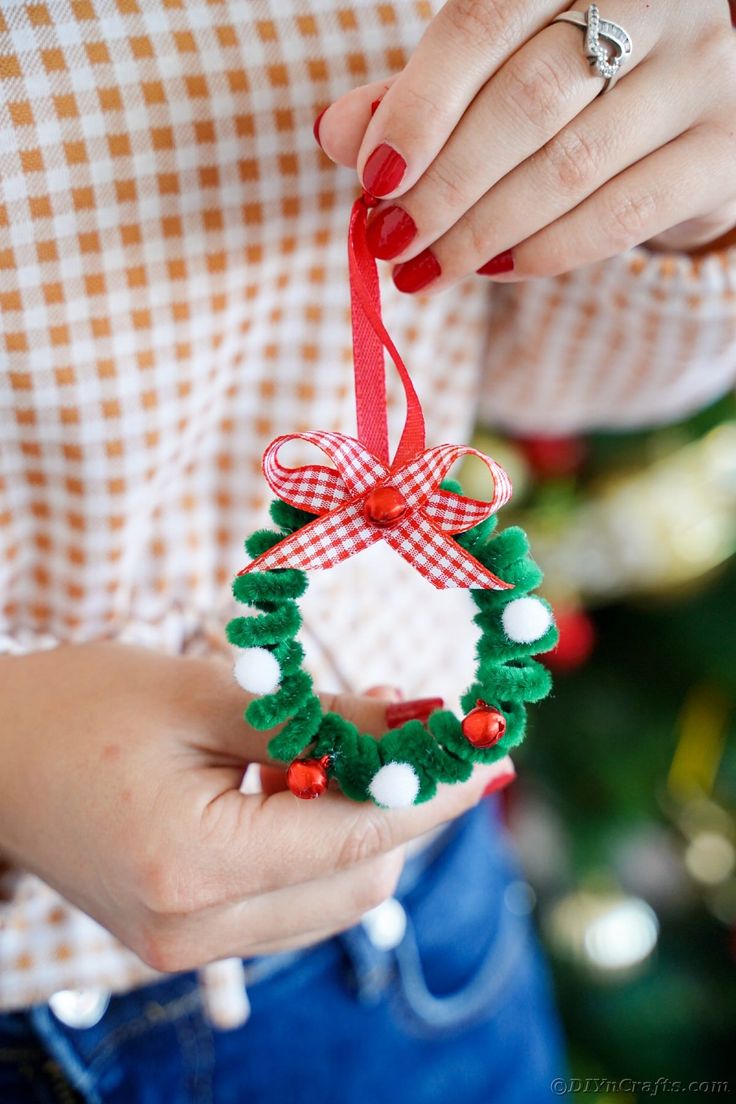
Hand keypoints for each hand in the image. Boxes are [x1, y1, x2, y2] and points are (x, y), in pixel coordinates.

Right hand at [0, 643, 504, 971]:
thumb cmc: (80, 707)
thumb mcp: (200, 693)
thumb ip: (316, 717)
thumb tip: (420, 719)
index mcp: (192, 865)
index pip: (359, 836)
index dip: (438, 794)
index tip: (494, 753)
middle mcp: (194, 930)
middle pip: (359, 881)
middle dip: (410, 810)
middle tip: (432, 738)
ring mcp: (186, 948)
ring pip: (335, 902)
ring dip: (368, 830)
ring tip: (358, 753)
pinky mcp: (184, 941)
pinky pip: (293, 907)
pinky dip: (322, 850)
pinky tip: (306, 789)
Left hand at [316, 1, 735, 289]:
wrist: (677, 111)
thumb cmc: (564, 82)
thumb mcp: (485, 71)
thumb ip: (414, 96)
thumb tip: (334, 134)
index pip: (481, 23)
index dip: (419, 106)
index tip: (373, 179)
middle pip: (526, 102)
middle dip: (444, 187)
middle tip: (390, 241)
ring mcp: (701, 69)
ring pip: (570, 166)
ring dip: (481, 232)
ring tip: (424, 268)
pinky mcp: (724, 149)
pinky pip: (621, 215)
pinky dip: (545, 251)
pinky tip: (492, 268)